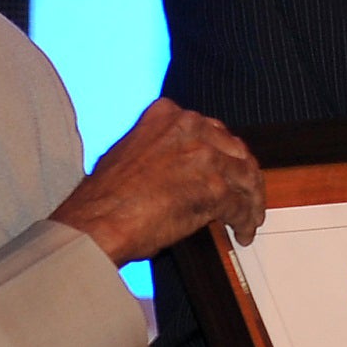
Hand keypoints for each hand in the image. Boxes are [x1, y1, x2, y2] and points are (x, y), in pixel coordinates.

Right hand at [50, 99, 264, 265]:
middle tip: (246, 196)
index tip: (227, 169)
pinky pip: (241, 205)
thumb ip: (164, 151)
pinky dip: (245, 221)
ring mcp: (204, 155)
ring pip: (245, 177)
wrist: (96, 221)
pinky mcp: (214, 187)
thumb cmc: (104, 198)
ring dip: (250, 201)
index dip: (224, 155)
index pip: (212, 131)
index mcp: (167, 114)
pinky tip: (242, 232)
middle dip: (243, 176)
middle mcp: (190, 127)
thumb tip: (184, 169)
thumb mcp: (131, 152)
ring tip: (249, 219)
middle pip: (235, 150)